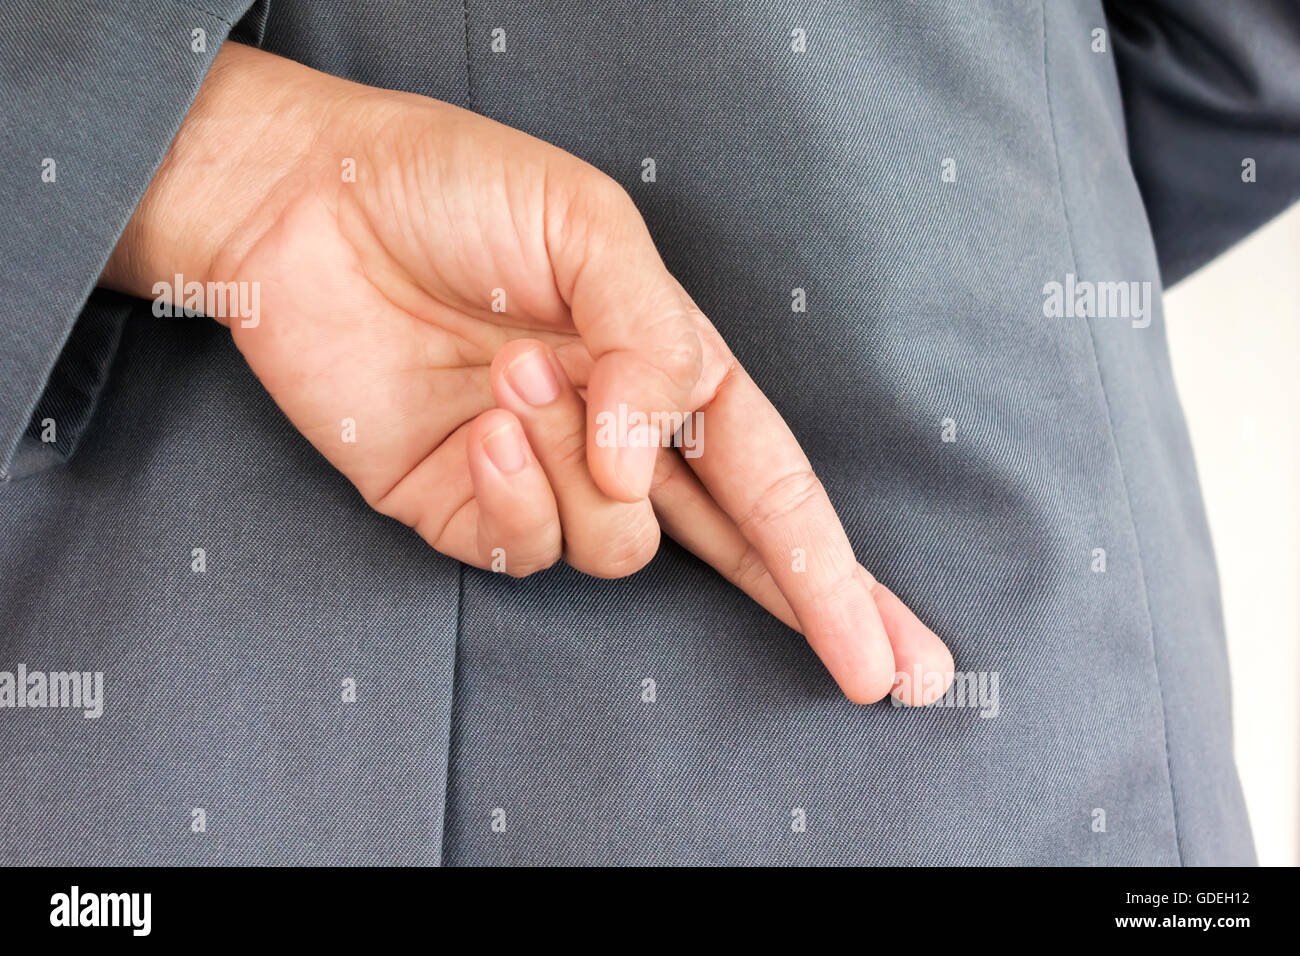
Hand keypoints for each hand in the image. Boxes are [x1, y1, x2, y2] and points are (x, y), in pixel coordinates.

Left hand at [103, 43, 953, 704]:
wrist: (305, 206)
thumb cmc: (454, 192)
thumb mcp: (588, 228)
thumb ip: (649, 344)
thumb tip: (645, 464)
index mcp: (670, 370)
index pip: (778, 482)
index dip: (838, 569)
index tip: (896, 651)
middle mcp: (621, 439)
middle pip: (743, 550)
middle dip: (813, 606)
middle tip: (878, 674)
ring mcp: (547, 483)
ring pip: (621, 547)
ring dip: (580, 464)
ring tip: (519, 372)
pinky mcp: (467, 510)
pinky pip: (526, 550)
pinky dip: (512, 488)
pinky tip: (480, 421)